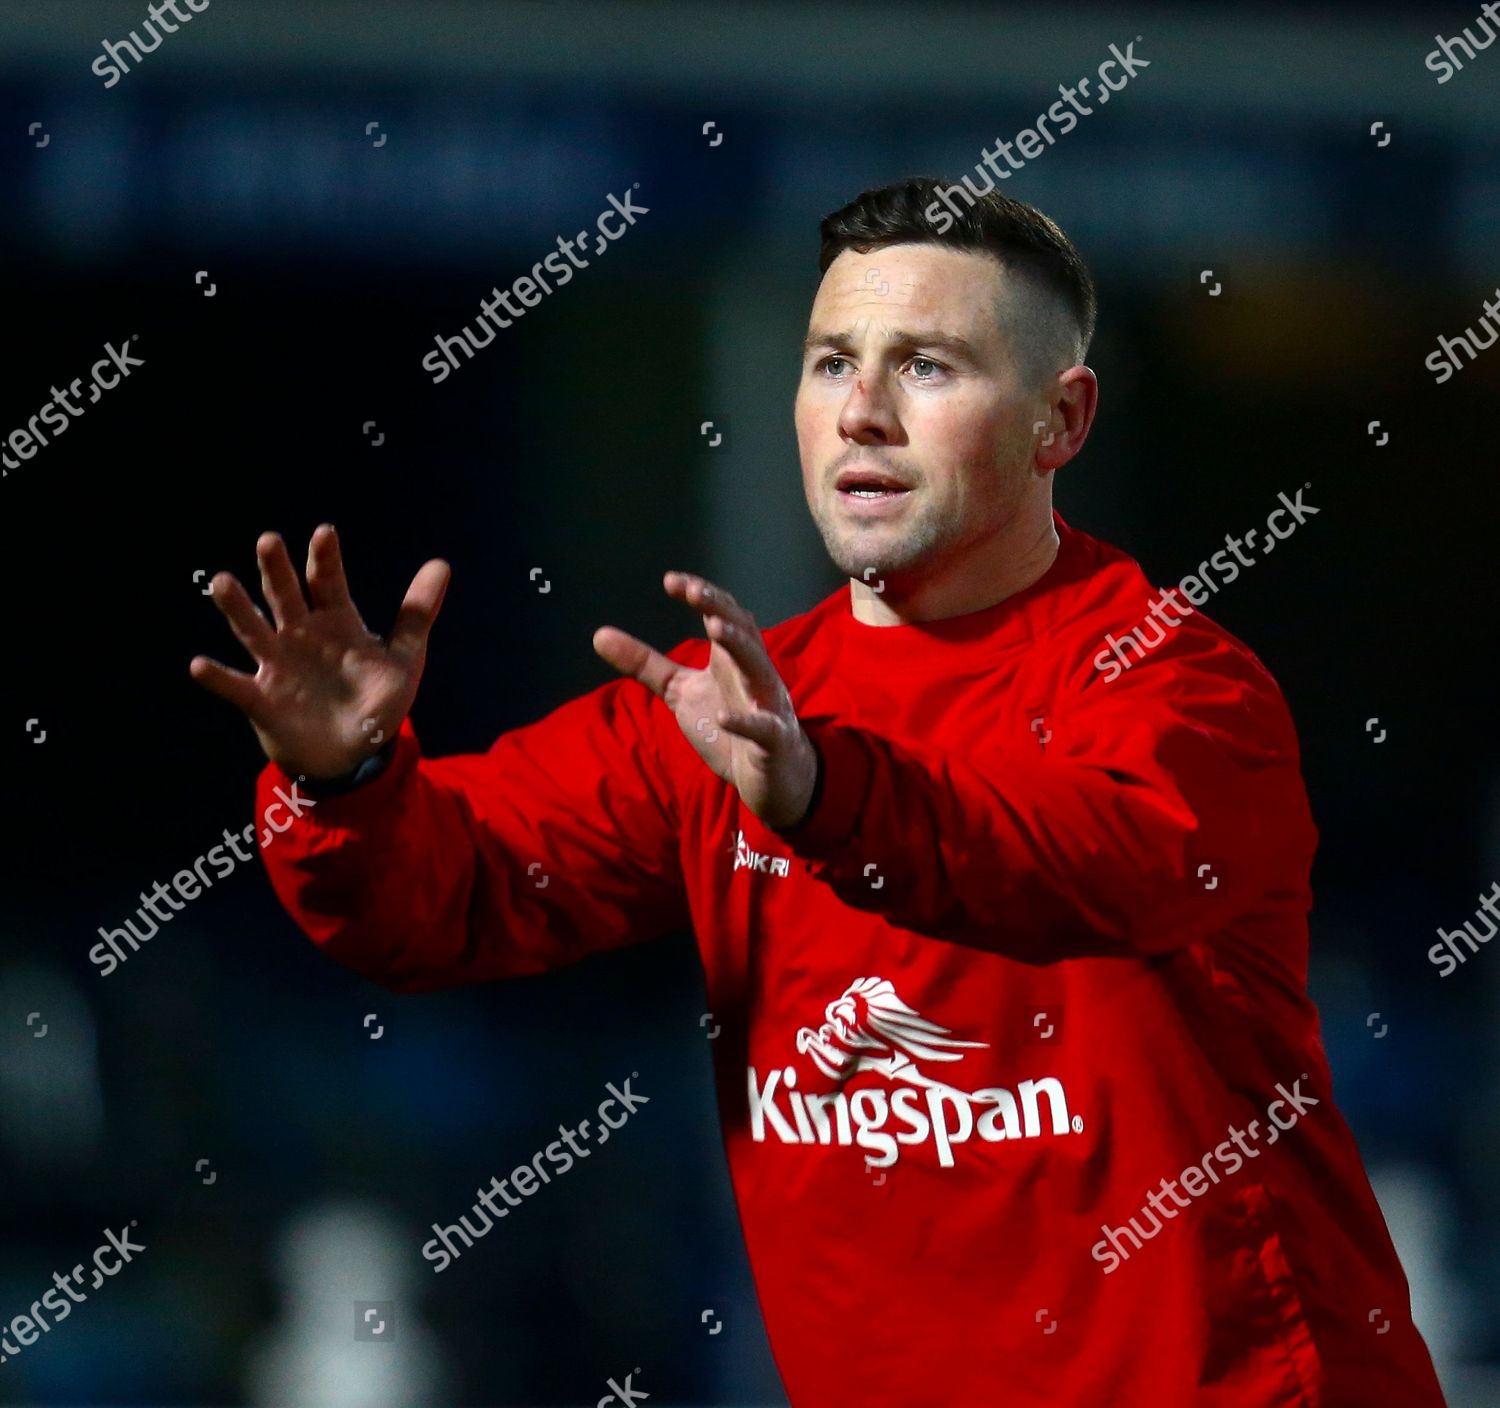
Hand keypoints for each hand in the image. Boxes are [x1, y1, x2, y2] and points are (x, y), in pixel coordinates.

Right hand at [189, 525, 449, 780]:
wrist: (352, 753)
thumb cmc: (375, 701)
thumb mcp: (403, 659)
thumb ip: (417, 614)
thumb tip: (441, 564)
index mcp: (336, 622)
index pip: (328, 583)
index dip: (326, 559)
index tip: (325, 532)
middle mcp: (302, 635)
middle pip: (286, 596)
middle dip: (278, 570)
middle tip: (270, 541)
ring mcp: (278, 664)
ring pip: (253, 630)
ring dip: (237, 608)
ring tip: (223, 583)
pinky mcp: (261, 698)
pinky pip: (235, 686)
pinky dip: (218, 677)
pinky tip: (200, 665)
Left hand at [593, 571, 818, 829]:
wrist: (769, 776)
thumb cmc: (727, 725)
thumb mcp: (680, 691)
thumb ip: (645, 664)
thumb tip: (598, 634)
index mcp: (730, 658)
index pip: (720, 614)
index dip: (700, 595)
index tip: (671, 581)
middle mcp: (751, 674)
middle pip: (742, 631)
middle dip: (720, 609)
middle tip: (693, 592)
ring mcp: (766, 705)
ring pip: (758, 669)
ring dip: (741, 646)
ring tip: (716, 627)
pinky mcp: (773, 740)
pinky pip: (763, 728)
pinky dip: (746, 722)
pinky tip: (723, 719)